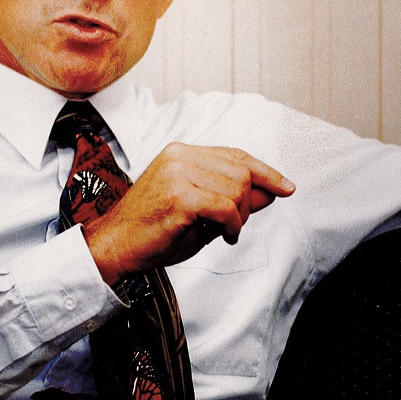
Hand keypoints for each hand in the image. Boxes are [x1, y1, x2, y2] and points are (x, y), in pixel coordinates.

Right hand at [82, 143, 294, 284]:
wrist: (114, 247)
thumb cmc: (153, 232)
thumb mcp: (200, 211)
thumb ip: (233, 199)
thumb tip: (270, 193)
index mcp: (181, 152)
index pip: (235, 155)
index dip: (265, 171)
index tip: (286, 187)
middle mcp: (180, 156)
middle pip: (241, 172)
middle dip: (249, 202)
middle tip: (235, 226)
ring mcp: (178, 173)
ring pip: (236, 190)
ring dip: (239, 218)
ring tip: (223, 233)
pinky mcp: (179, 196)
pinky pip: (226, 208)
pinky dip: (233, 226)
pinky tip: (224, 236)